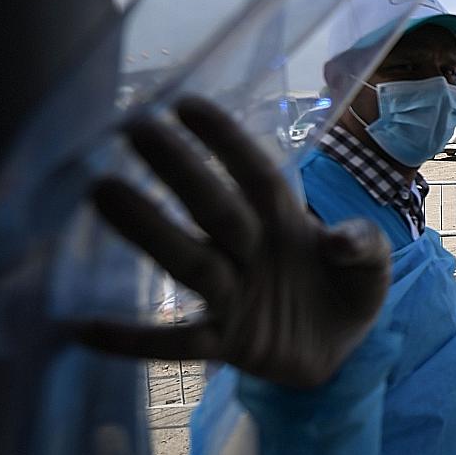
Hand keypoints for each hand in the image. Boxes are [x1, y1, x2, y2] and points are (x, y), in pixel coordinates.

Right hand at [71, 96, 390, 389]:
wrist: (343, 349)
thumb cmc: (348, 288)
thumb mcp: (375, 265)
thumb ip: (365, 245)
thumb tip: (339, 240)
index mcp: (285, 223)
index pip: (256, 176)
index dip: (228, 143)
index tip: (186, 105)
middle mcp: (249, 250)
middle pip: (213, 209)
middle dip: (179, 171)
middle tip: (132, 129)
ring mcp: (232, 295)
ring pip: (187, 261)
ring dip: (147, 230)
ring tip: (100, 191)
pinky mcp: (224, 342)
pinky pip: (174, 343)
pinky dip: (131, 339)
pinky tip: (80, 328)